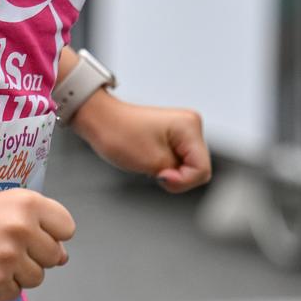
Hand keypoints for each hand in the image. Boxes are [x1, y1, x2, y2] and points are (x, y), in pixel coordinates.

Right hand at [0, 186, 74, 300]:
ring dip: (17, 274)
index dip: (51, 234)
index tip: (31, 232)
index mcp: (29, 203)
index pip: (67, 229)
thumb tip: (64, 258)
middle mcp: (22, 227)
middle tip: (4, 245)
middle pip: (54, 257)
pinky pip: (14, 294)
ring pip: (36, 278)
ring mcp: (8, 255)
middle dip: (33, 256)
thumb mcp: (7, 206)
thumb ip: (39, 228)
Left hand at [75, 97, 211, 192]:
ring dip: (170, 172)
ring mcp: (182, 129)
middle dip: (177, 176)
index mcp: (190, 126)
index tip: (159, 175)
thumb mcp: (154, 163)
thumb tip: (187, 178)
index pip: (202, 170)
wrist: (99, 120)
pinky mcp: (173, 135)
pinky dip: (166, 166)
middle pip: (198, 168)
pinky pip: (179, 160)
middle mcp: (190, 124)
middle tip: (153, 170)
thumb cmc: (120, 135)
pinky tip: (151, 160)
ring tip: (150, 162)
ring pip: (188, 166)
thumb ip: (179, 176)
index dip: (182, 180)